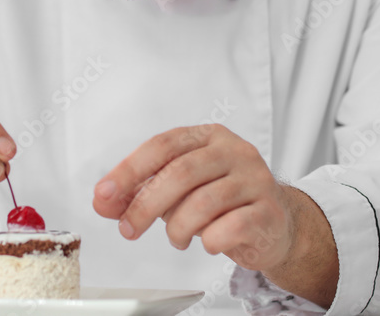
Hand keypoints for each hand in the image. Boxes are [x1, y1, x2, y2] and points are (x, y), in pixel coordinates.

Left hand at [92, 124, 335, 304]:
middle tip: (130, 228)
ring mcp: (255, 179)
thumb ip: (140, 193)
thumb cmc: (222, 202)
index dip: (130, 170)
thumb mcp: (178, 192)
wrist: (276, 224)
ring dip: (178, 227)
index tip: (105, 194)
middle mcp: (234, 151)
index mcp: (208, 136)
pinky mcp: (269, 212)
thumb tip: (103, 202)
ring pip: (204, 201)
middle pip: (181, 172)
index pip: (162, 145)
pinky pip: (232, 226)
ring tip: (176, 238)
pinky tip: (208, 243)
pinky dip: (210, 240)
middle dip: (146, 205)